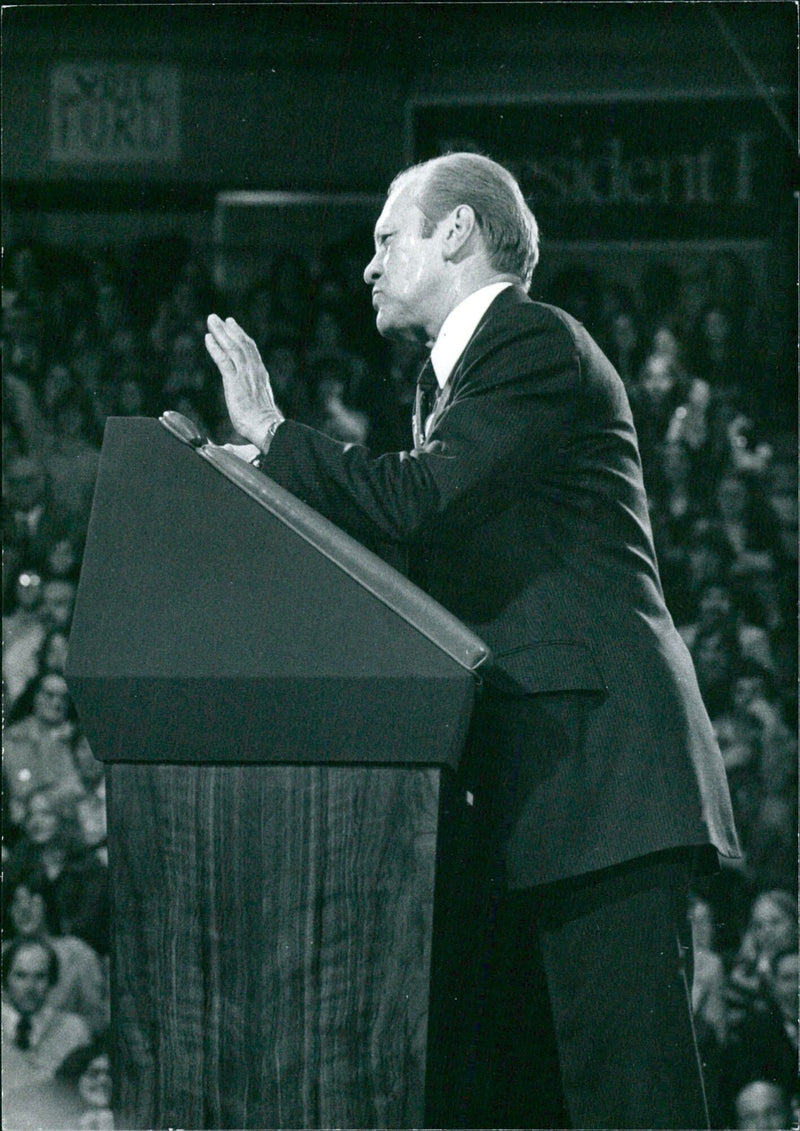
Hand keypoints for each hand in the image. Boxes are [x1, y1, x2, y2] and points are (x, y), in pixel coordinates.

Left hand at [205, 314, 283, 448]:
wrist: (266, 427)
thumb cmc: (264, 425)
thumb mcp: (260, 409)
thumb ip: (254, 402)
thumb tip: (250, 408)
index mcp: (261, 377)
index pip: (252, 353)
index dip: (243, 338)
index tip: (235, 328)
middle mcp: (254, 372)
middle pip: (242, 345)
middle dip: (231, 330)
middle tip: (221, 319)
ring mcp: (245, 375)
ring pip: (233, 348)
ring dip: (221, 333)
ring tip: (212, 320)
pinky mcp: (234, 381)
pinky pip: (223, 360)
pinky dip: (215, 348)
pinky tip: (208, 338)